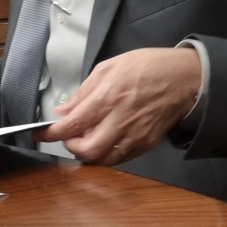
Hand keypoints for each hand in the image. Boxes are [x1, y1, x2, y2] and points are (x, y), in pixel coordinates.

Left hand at [36, 47, 200, 164]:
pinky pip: (120, 159)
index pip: (73, 124)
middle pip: (87, 150)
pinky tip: (104, 140)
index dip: (51, 134)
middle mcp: (122, 119)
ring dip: (88, 152)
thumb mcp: (108, 67)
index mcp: (109, 97)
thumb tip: (63, 111)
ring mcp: (136, 134)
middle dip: (71, 147)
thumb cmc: (148, 67)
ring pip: (104, 159)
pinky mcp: (146, 143)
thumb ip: (83, 92)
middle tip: (69, 135)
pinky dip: (106, 154)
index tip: (40, 134)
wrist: (185, 78)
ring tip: (87, 136)